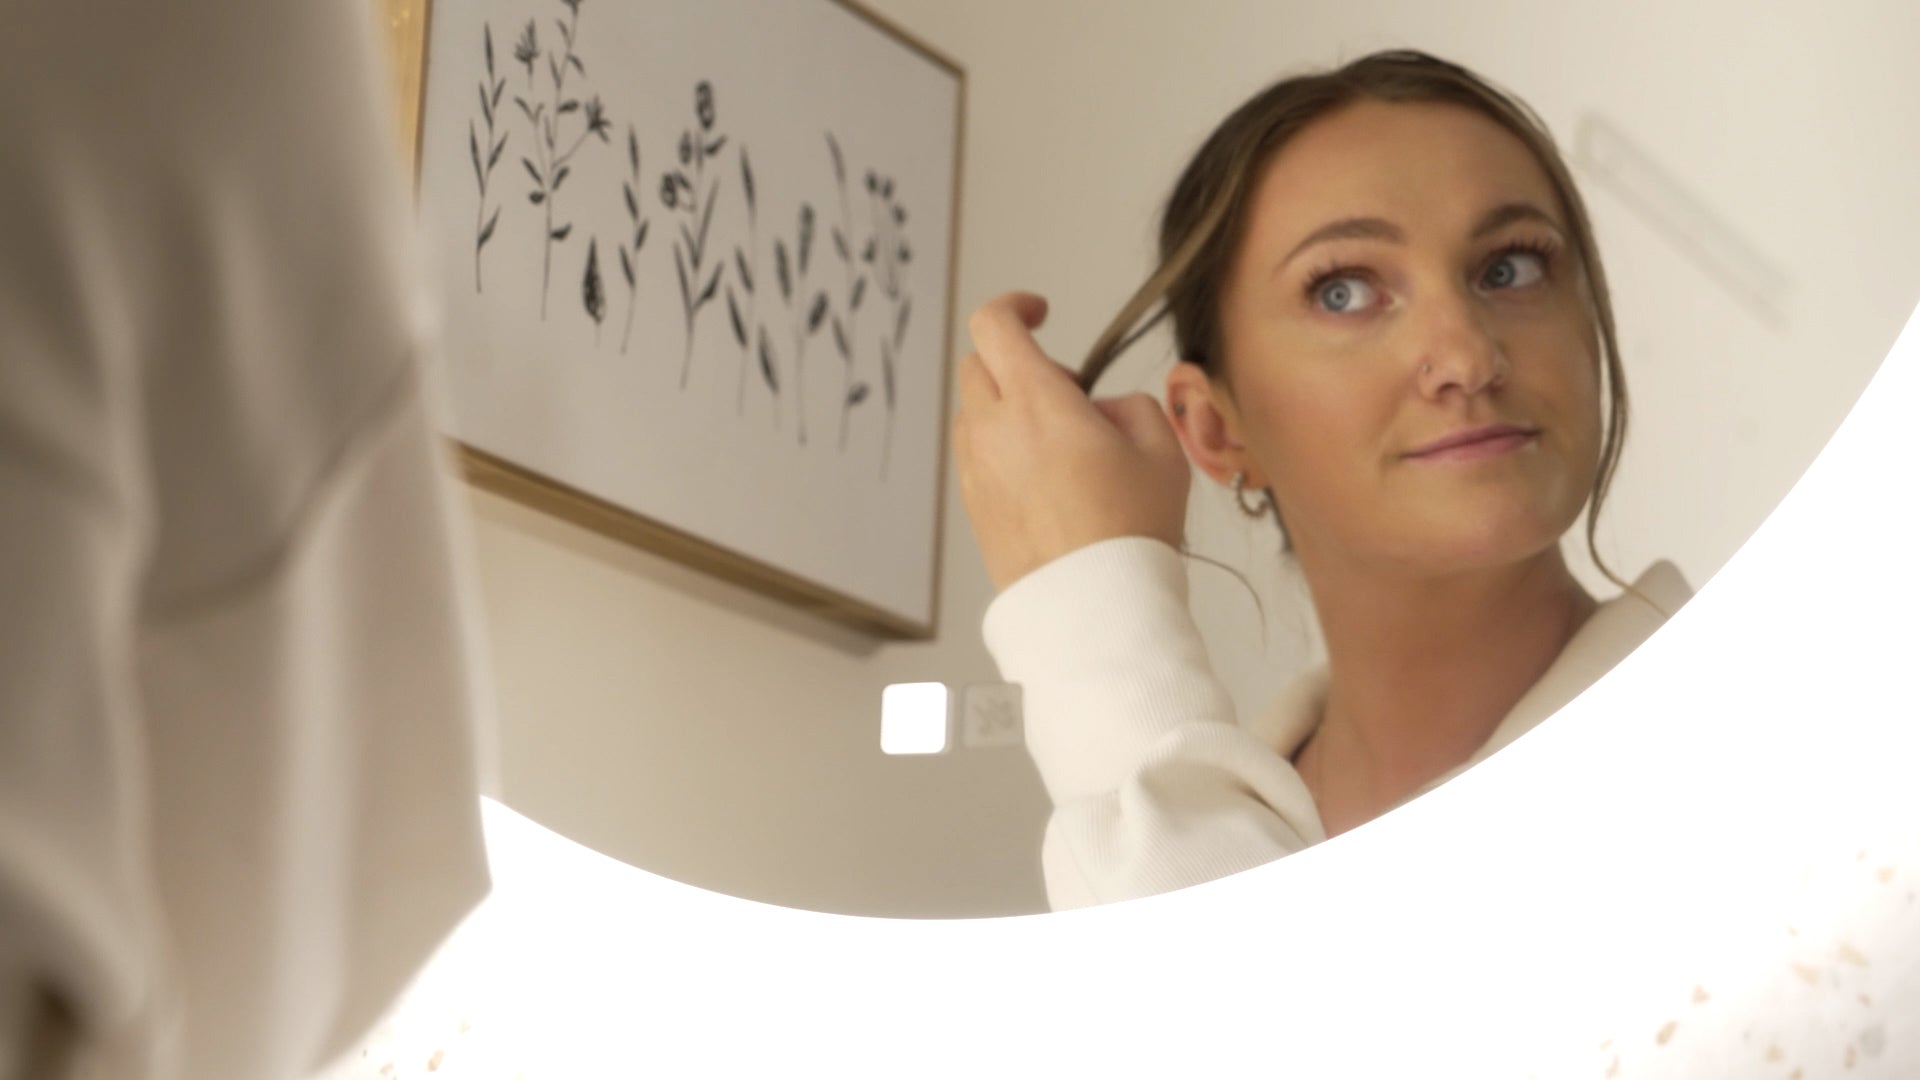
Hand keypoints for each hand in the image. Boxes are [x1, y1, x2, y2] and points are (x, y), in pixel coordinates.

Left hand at [952, 290, 1190, 591]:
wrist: (1093, 609)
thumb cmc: (1131, 530)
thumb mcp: (1160, 449)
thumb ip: (1129, 405)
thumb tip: (1098, 409)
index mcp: (1035, 402)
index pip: (993, 324)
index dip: (1015, 306)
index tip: (1041, 312)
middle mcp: (992, 430)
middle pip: (978, 364)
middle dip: (1018, 362)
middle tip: (1068, 393)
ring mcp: (975, 471)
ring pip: (974, 411)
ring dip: (1007, 408)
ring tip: (1063, 446)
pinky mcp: (972, 507)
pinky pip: (977, 456)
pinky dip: (1002, 449)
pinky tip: (1048, 481)